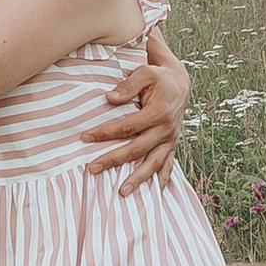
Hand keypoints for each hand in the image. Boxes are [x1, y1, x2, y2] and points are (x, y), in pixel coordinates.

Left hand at [80, 50, 188, 195]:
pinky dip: (162, 178)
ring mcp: (170, 139)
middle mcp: (166, 129)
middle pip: (137, 149)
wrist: (180, 82)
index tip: (85, 137)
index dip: (105, 132)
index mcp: (159, 112)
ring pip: (153, 163)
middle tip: (92, 169)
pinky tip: (155, 191)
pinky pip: (168, 164)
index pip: (126, 127)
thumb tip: (110, 99)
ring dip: (138, 179)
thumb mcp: (145, 72)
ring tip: (122, 193)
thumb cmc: (159, 76)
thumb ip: (128, 85)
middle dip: (114, 160)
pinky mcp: (172, 143)